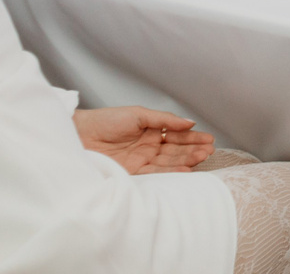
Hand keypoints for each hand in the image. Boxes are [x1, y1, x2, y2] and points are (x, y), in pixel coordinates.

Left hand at [74, 106, 213, 173]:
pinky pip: (156, 173)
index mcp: (151, 130)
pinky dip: (171, 172)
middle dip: (193, 149)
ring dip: (186, 160)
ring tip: (202, 157)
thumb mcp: (138, 114)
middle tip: (209, 150)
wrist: (80, 136)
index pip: (177, 134)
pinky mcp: (133, 173)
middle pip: (176, 149)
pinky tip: (185, 170)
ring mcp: (142, 160)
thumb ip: (165, 119)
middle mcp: (149, 146)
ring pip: (169, 161)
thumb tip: (189, 122)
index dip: (193, 137)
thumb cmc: (106, 121)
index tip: (209, 139)